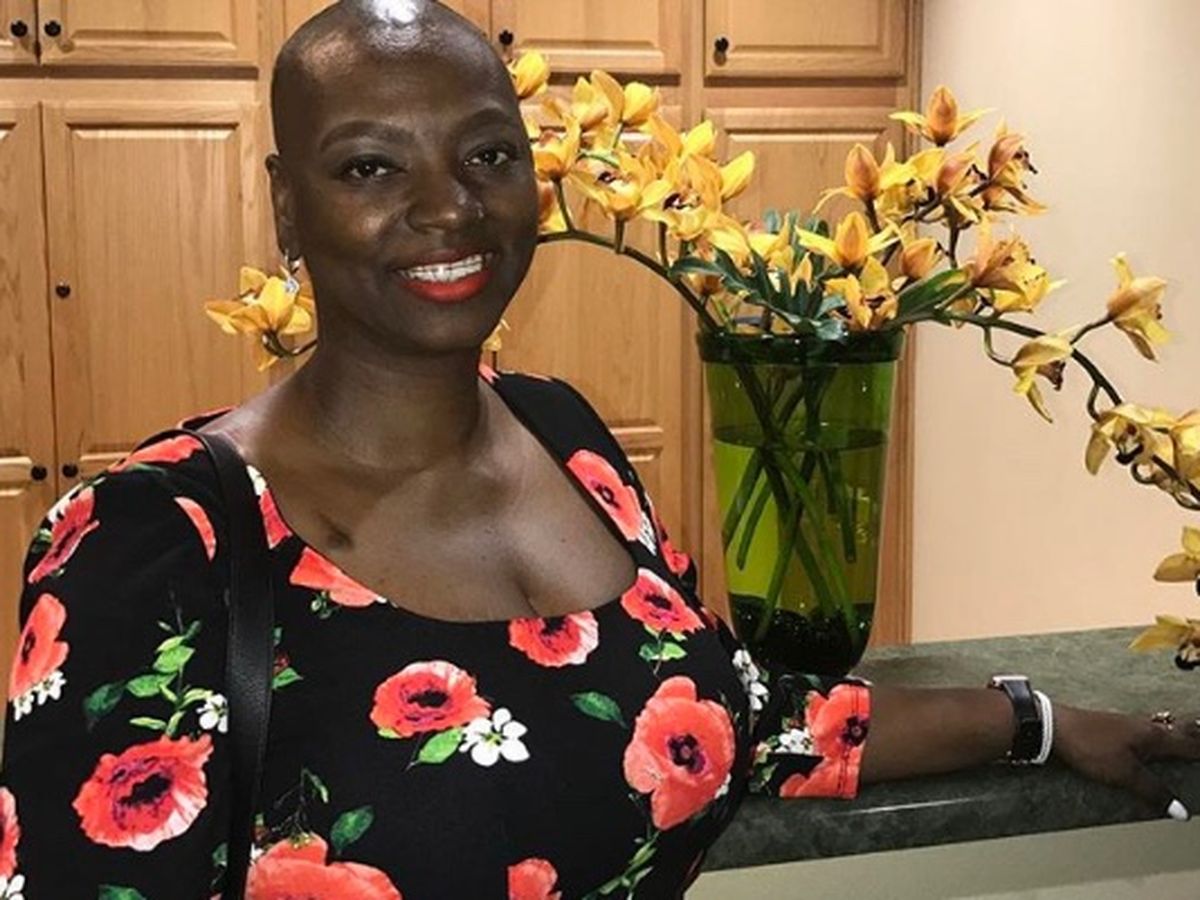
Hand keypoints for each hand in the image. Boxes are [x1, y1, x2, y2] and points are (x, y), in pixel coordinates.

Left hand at [1053, 704, 1199, 817]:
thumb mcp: (1124, 774)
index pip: (1190, 746)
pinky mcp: (1115, 729)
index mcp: (1154, 737)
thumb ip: (1153, 791)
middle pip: (1180, 733)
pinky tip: (1154, 746)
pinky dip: (1160, 740)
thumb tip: (1181, 811)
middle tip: (1198, 750)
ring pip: (1163, 732)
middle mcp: (1145, 728)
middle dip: (1194, 742)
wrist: (1055, 727)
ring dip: (1178, 739)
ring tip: (1187, 747)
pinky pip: (1147, 733)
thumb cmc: (1090, 747)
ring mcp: (1129, 726)